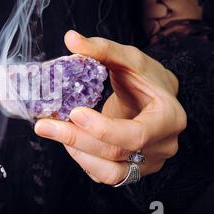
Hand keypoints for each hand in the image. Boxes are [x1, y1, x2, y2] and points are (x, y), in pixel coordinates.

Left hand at [34, 30, 186, 184]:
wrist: (155, 99)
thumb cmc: (145, 78)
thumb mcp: (128, 59)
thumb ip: (102, 49)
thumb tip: (70, 38)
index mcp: (169, 118)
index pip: (136, 134)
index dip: (102, 128)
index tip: (73, 112)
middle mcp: (162, 146)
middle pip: (116, 154)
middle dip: (75, 139)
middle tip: (44, 125)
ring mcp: (148, 163)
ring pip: (109, 173)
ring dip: (76, 153)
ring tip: (54, 130)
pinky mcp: (132, 170)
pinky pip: (104, 174)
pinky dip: (82, 159)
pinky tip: (68, 139)